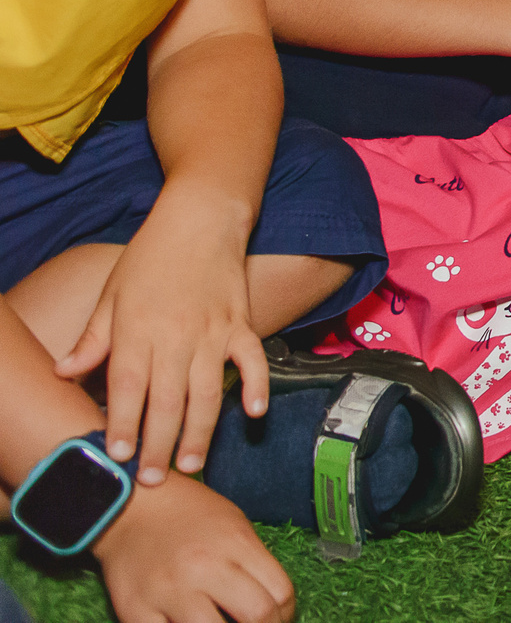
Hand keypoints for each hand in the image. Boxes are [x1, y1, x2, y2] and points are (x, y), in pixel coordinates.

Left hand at [57, 208, 264, 485]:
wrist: (201, 220)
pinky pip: (253, 360)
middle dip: (158, 444)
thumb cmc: (150, 258)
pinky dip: (256, 385)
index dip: (122, 423)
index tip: (116, 456)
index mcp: (138, 331)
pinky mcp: (242, 324)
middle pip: (167, 401)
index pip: (127, 387)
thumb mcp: (111, 295)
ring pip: (207, 392)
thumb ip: (92, 339)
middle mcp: (176, 337)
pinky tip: (254, 413)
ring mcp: (213, 332)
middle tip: (151, 481)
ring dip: (201, 432)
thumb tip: (64, 373)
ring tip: (192, 466)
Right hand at [93, 472, 295, 622]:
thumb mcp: (234, 525)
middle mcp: (203, 568)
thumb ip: (255, 564)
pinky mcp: (135, 612)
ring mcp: (168, 592)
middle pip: (257, 616)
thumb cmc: (189, 515)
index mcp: (234, 543)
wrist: (129, 508)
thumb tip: (274, 606)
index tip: (280, 619)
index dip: (286, 614)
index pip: (280, 593)